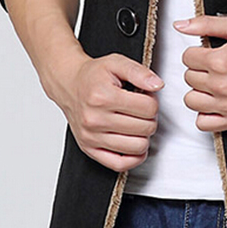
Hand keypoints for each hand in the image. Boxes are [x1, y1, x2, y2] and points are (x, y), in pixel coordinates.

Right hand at [43, 51, 163, 172]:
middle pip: (145, 128)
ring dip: (143, 135)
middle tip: (141, 109)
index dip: (153, 101)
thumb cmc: (93, 75)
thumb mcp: (117, 62)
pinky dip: (133, 157)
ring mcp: (91, 137)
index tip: (145, 97)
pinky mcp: (89, 149)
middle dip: (150, 118)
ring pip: (137, 147)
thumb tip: (157, 85)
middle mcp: (95, 119)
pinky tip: (134, 143)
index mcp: (103, 97)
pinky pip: (119, 164)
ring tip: (136, 123)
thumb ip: (139, 72)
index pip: (149, 108)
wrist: (68, 84)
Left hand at [174, 15, 226, 131]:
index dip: (197, 53)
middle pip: (188, 77)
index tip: (208, 53)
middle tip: (214, 67)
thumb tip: (180, 26)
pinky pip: (203, 123)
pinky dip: (205, 114)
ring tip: (212, 84)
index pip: (187, 57)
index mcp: (219, 61)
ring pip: (191, 100)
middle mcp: (221, 85)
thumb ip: (205, 24)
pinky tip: (213, 102)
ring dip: (199, 91)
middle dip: (199, 69)